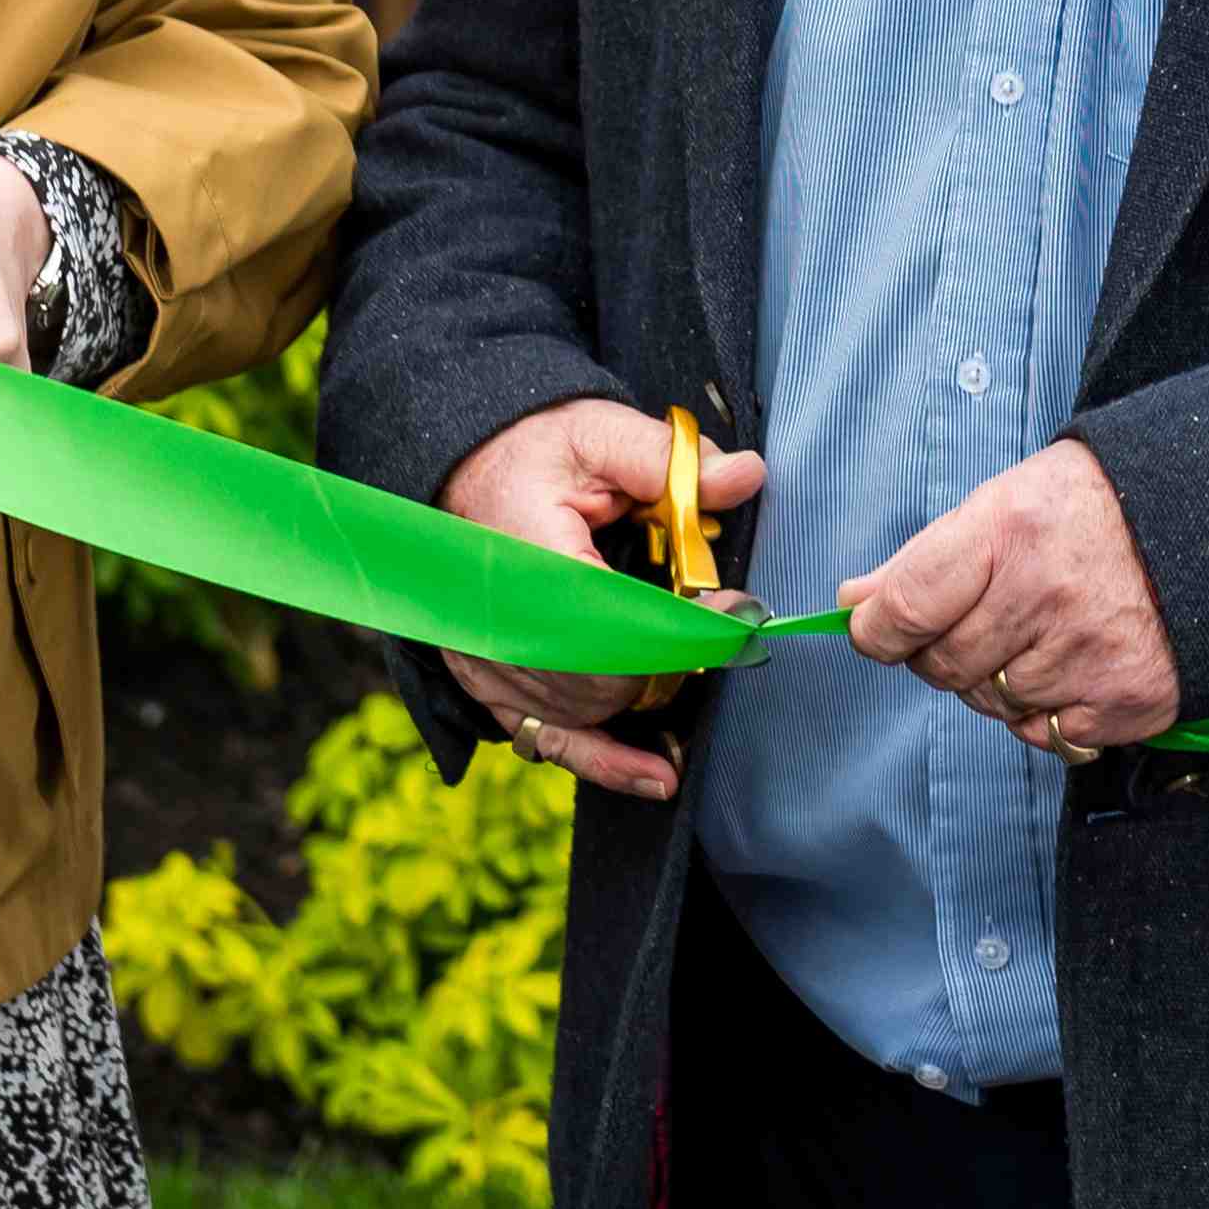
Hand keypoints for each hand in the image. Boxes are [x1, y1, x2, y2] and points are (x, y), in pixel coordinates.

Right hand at [437, 399, 764, 802]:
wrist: (464, 471)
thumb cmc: (533, 453)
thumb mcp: (598, 433)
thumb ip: (668, 460)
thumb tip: (745, 476)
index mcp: (524, 551)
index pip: (609, 617)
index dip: (679, 627)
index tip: (736, 613)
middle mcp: (497, 620)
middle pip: (603, 677)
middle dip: (674, 661)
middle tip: (725, 631)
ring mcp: (488, 662)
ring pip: (587, 712)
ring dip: (648, 697)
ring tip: (696, 667)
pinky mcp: (489, 685)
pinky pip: (549, 741)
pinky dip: (605, 760)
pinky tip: (657, 775)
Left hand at [842, 440, 1179, 760]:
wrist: (1200, 524)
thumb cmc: (1086, 512)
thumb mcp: (1002, 504)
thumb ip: (923, 560)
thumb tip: (854, 603)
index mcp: (1008, 532)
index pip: (907, 607)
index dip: (877, 631)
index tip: (878, 631)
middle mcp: (1045, 594)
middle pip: (944, 666)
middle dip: (944, 653)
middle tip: (982, 621)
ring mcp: (1088, 652)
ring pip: (994, 705)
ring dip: (1000, 682)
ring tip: (1039, 634)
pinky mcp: (1125, 699)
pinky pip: (1047, 735)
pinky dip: (1048, 713)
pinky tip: (1073, 664)